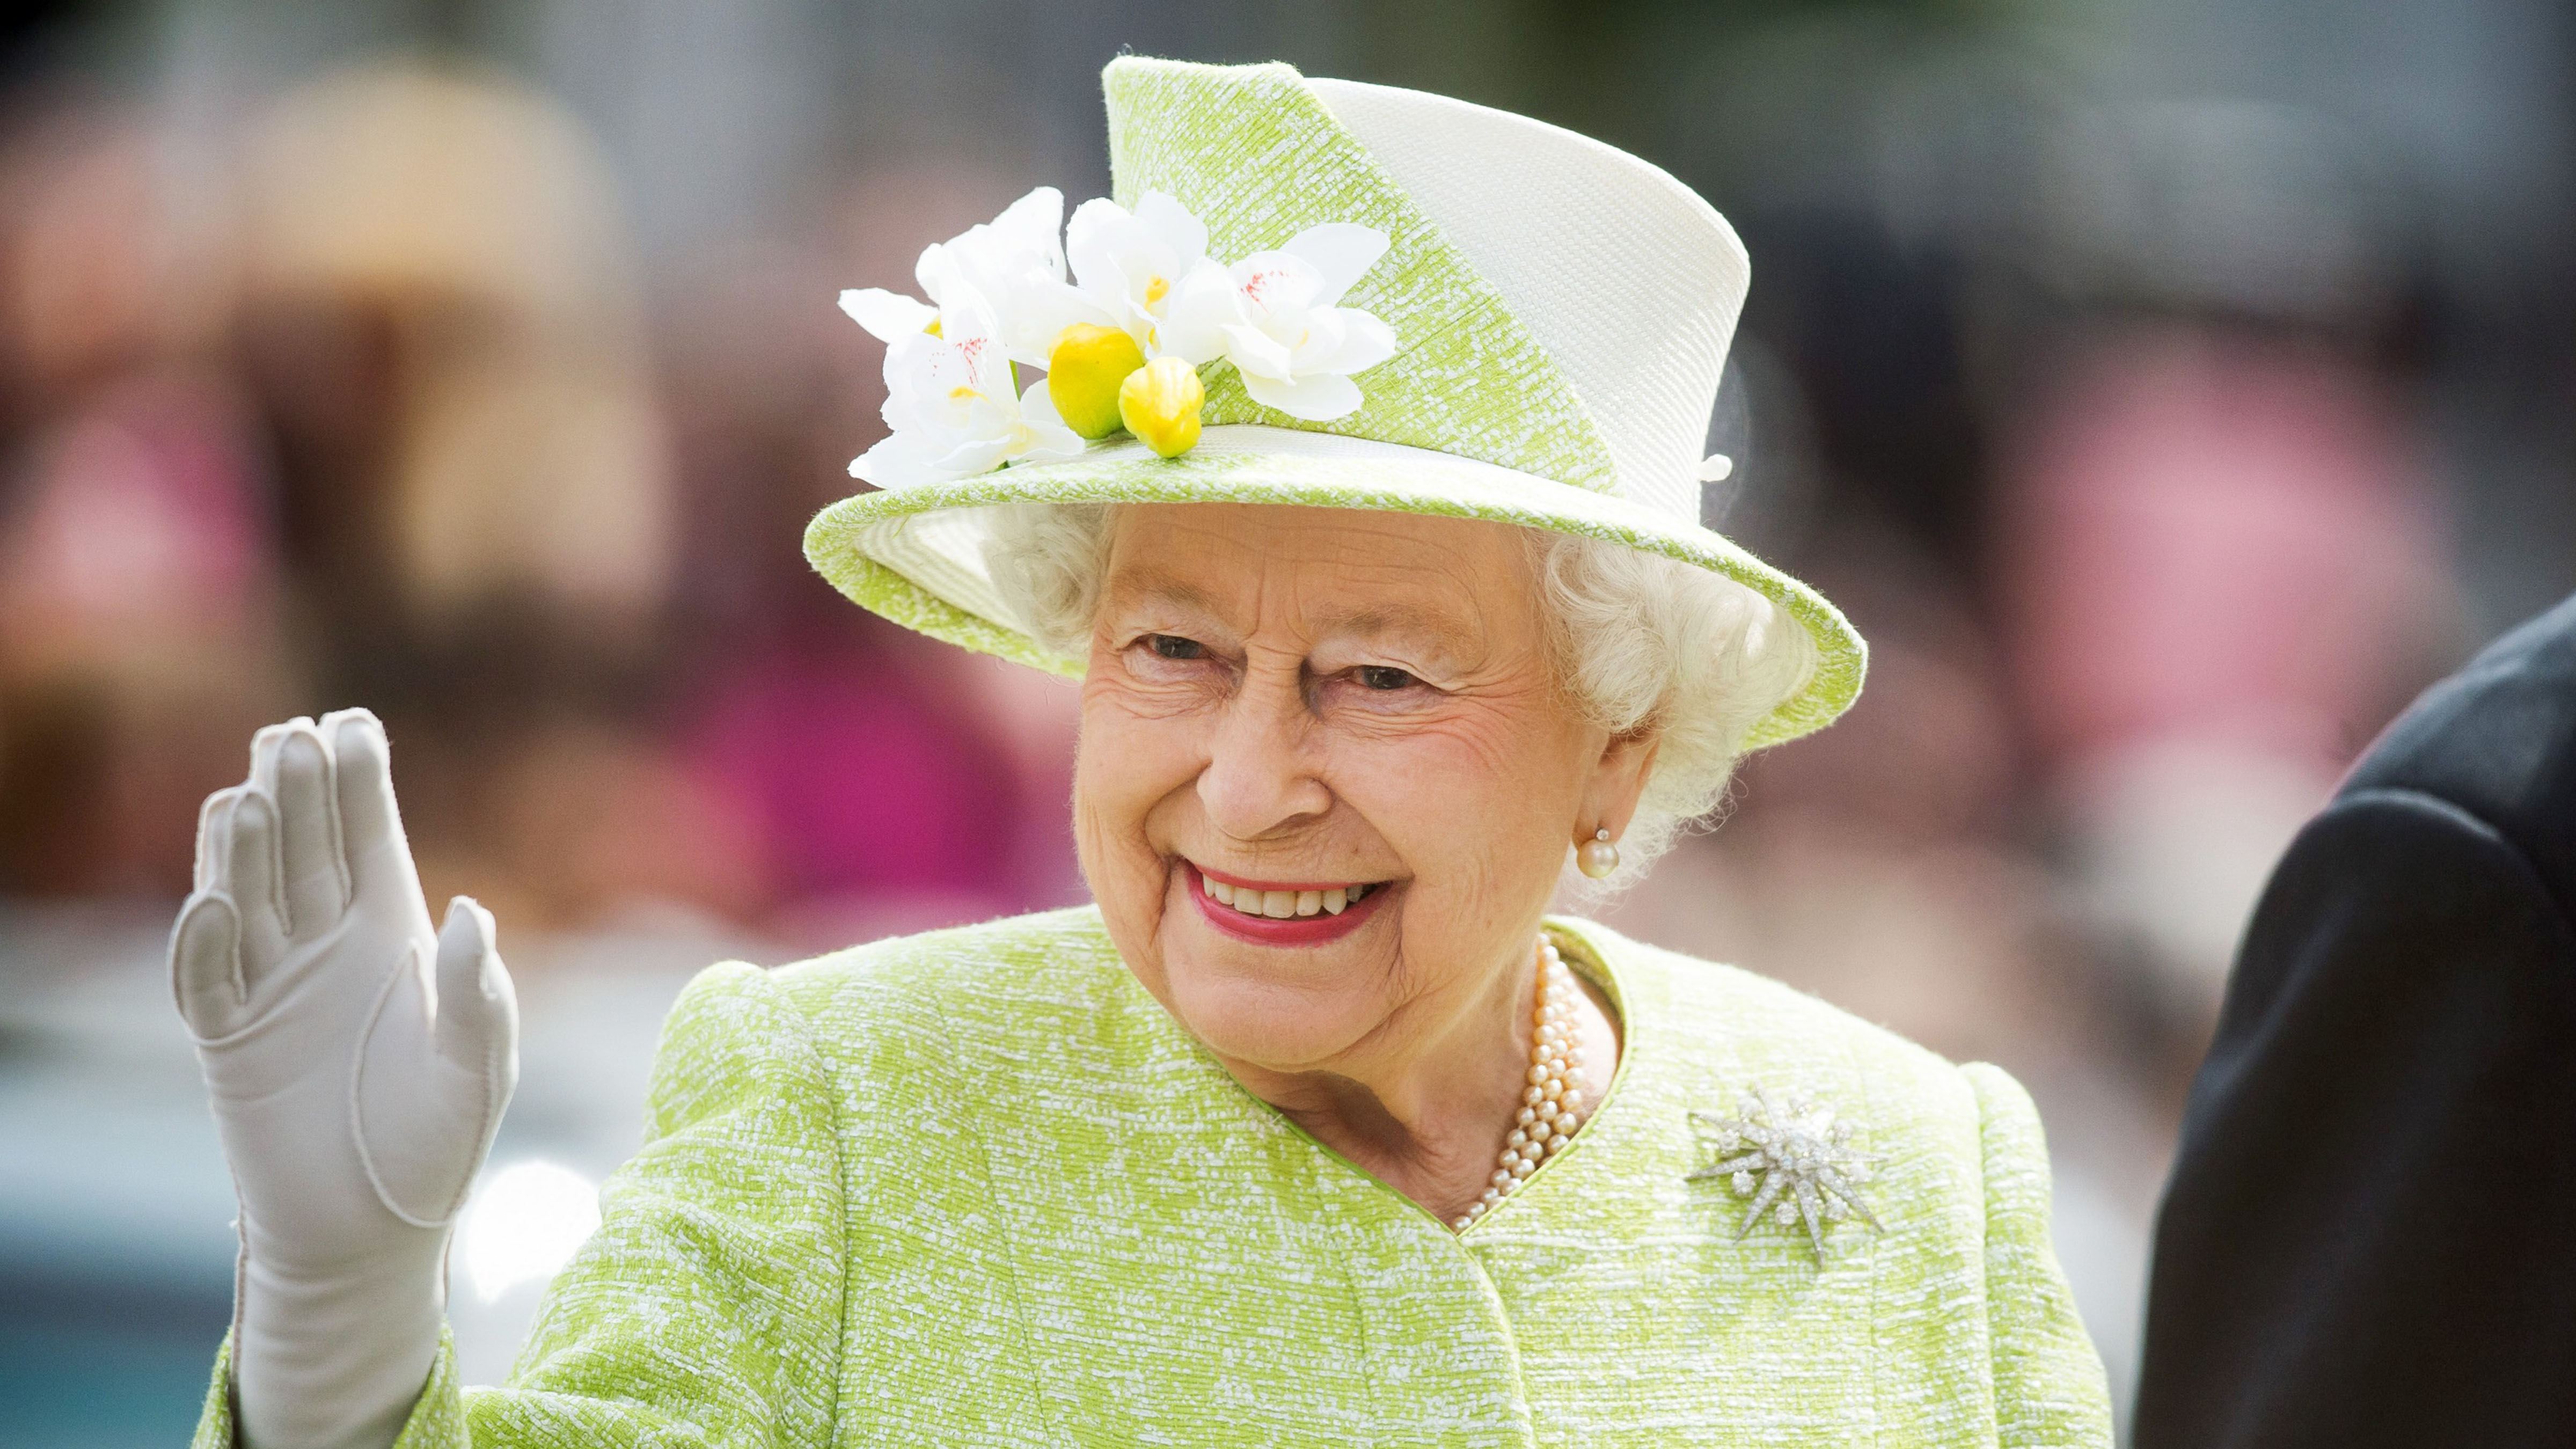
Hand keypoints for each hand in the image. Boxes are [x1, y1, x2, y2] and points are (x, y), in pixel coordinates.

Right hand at [173, 709, 516, 1448]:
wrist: (375, 1229)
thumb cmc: (439, 1142)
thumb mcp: (478, 1068)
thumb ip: (478, 994)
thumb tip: (472, 911)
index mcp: (394, 939)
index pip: (371, 843)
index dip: (361, 785)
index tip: (353, 723)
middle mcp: (327, 949)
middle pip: (306, 854)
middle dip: (300, 795)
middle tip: (293, 736)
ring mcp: (273, 990)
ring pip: (249, 899)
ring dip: (247, 849)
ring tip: (252, 792)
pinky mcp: (229, 1042)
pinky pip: (206, 982)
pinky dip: (204, 943)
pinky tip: (213, 901)